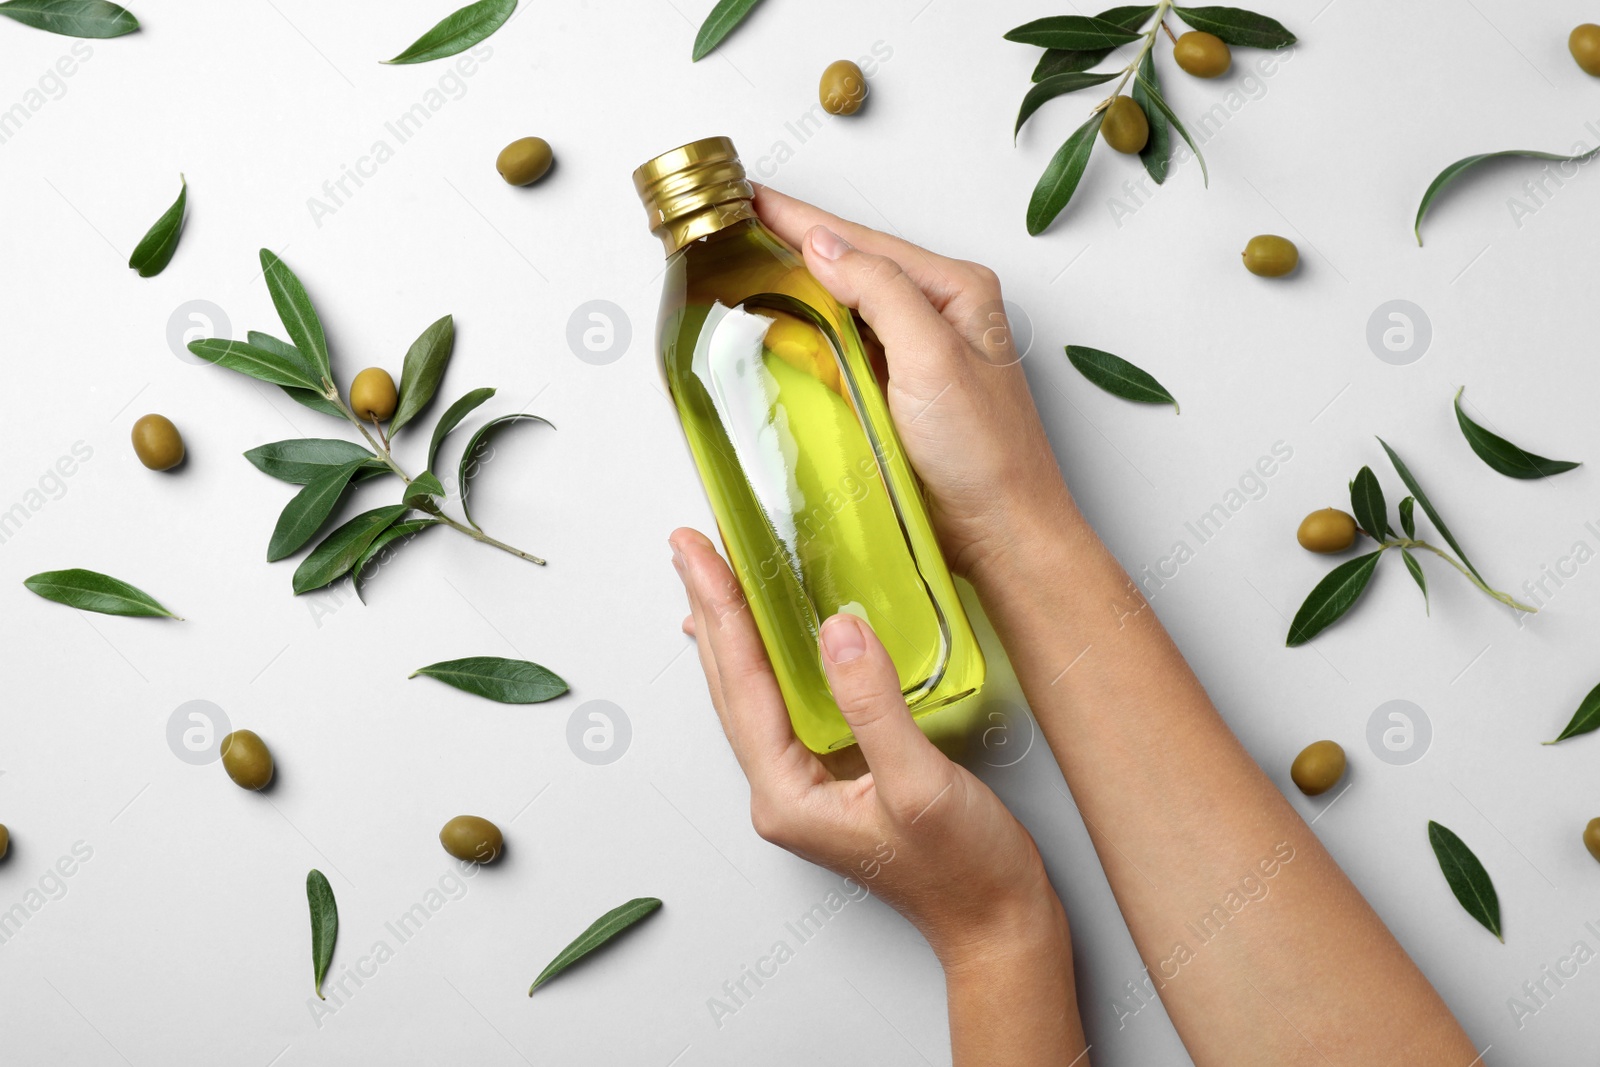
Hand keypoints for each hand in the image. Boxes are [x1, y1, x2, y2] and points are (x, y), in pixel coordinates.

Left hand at [668, 526, 1065, 966]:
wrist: (998, 922)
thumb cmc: (965, 871)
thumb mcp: (920, 784)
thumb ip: (874, 705)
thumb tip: (837, 630)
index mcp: (787, 795)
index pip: (743, 684)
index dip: (722, 610)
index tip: (700, 552)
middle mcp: (783, 790)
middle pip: (733, 683)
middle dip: (712, 609)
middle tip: (690, 544)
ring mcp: (805, 783)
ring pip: (755, 691)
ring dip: (736, 628)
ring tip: (712, 572)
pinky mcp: (835, 774)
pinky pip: (789, 701)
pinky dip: (774, 656)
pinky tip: (771, 633)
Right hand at [753, 185, 1074, 577]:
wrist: (1002, 532)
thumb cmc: (986, 452)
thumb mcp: (932, 356)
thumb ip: (880, 291)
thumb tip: (823, 245)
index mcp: (955, 291)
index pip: (864, 241)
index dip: (802, 219)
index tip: (751, 197)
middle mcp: (937, 315)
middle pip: (853, 266)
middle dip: (795, 244)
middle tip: (736, 224)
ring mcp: (916, 356)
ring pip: (844, 307)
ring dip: (797, 288)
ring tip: (746, 264)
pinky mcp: (898, 395)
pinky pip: (843, 351)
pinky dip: (808, 337)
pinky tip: (779, 330)